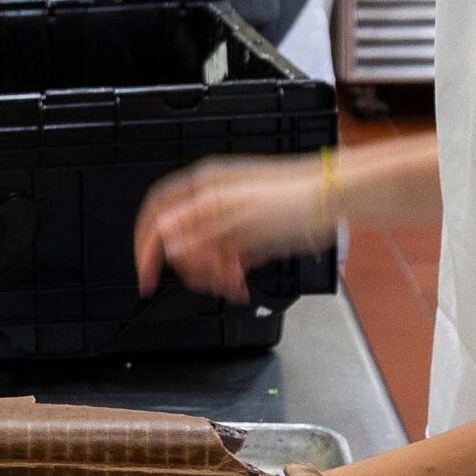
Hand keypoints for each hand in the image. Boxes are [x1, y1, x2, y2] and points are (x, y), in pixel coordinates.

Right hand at [134, 156, 335, 301]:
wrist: (330, 200)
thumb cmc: (292, 197)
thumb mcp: (239, 215)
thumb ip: (199, 228)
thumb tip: (165, 240)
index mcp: (203, 189)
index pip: (158, 216)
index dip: (146, 246)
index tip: (146, 277)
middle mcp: (212, 203)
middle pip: (180, 242)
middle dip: (192, 266)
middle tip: (211, 278)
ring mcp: (230, 222)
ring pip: (203, 257)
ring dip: (212, 276)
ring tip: (232, 283)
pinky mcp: (247, 239)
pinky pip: (224, 263)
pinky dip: (228, 278)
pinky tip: (240, 285)